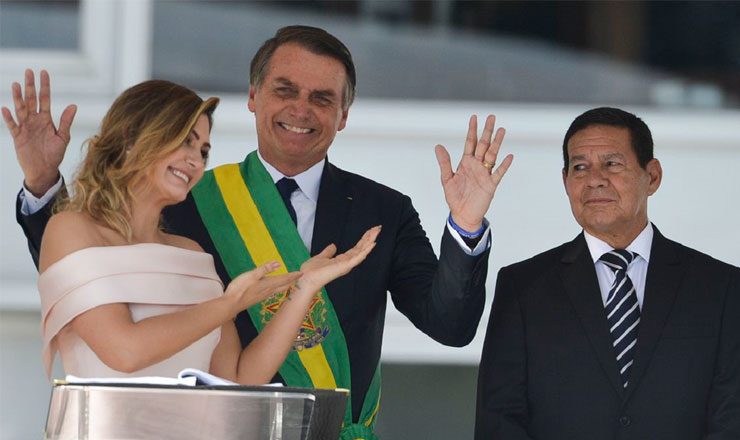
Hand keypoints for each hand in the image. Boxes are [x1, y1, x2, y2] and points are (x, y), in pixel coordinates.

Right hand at [1, 69, 76, 195]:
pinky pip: (12, 125)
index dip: (44, 86)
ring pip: (20, 109)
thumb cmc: (55, 154)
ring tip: (16, 84)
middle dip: (30, 86)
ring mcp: (25, 127)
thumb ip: (66, 122)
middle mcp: (34, 120)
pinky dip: (8, 118)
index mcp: (46, 119)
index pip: (45, 99)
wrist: (45, 170)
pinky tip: (6, 108)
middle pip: (31, 100)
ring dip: (18, 97)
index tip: (43, 72)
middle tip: (28, 71)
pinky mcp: (18, 136)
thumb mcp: (63, 138)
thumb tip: (73, 105)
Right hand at [225, 261, 301, 311]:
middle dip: (292, 281)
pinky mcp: (258, 298)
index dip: (292, 276)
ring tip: (291, 282)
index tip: (301, 273)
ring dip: (286, 285)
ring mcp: (263, 295)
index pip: (284, 279)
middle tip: (299, 277)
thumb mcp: (252, 275)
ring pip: (279, 289)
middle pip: (283, 285)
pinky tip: (275, 288)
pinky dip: (278, 288)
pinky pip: (273, 292)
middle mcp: (268, 291)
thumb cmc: (240, 288)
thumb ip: (264, 269)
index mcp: (268, 284)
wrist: (231, 304)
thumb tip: (278, 263)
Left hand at [297, 226, 380, 293]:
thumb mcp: (321, 257)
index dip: (364, 239)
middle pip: (362, 248)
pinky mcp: (346, 266)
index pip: (357, 248)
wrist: (306, 278)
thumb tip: (333, 245)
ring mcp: (347, 264)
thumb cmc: (312, 271)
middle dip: (370, 237)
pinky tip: (372, 243)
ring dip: (370, 241)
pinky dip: (366, 250)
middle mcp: (347, 262)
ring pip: (362, 251)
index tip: (370, 230)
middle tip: (378, 227)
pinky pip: (358, 257)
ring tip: (377, 231)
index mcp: (342, 260)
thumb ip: (328, 252)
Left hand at [435, 115, 513, 231]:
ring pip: (492, 155)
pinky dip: (504, 165)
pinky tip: (509, 156)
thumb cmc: (455, 198)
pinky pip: (498, 173)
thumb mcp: (447, 179)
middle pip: (483, 145)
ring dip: (497, 143)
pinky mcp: (491, 185)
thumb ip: (444, 162)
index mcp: (466, 163)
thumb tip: (438, 146)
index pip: (470, 143)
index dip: (472, 130)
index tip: (474, 117)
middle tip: (492, 117)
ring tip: (502, 130)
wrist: (462, 215)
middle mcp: (477, 165)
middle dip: (487, 131)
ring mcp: (485, 174)